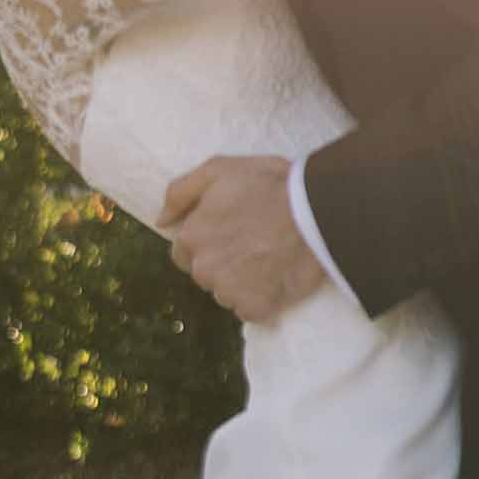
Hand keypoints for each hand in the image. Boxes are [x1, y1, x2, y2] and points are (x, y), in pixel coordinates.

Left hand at [158, 154, 325, 323]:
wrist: (316, 212)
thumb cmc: (268, 184)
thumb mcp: (218, 169)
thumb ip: (180, 193)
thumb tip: (161, 220)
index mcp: (192, 237)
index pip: (183, 251)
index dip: (205, 239)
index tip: (229, 229)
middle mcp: (204, 269)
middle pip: (204, 273)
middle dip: (221, 260)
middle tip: (251, 239)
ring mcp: (229, 292)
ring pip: (226, 292)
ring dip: (241, 280)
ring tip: (267, 255)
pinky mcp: (256, 309)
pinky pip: (250, 309)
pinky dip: (261, 297)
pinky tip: (276, 275)